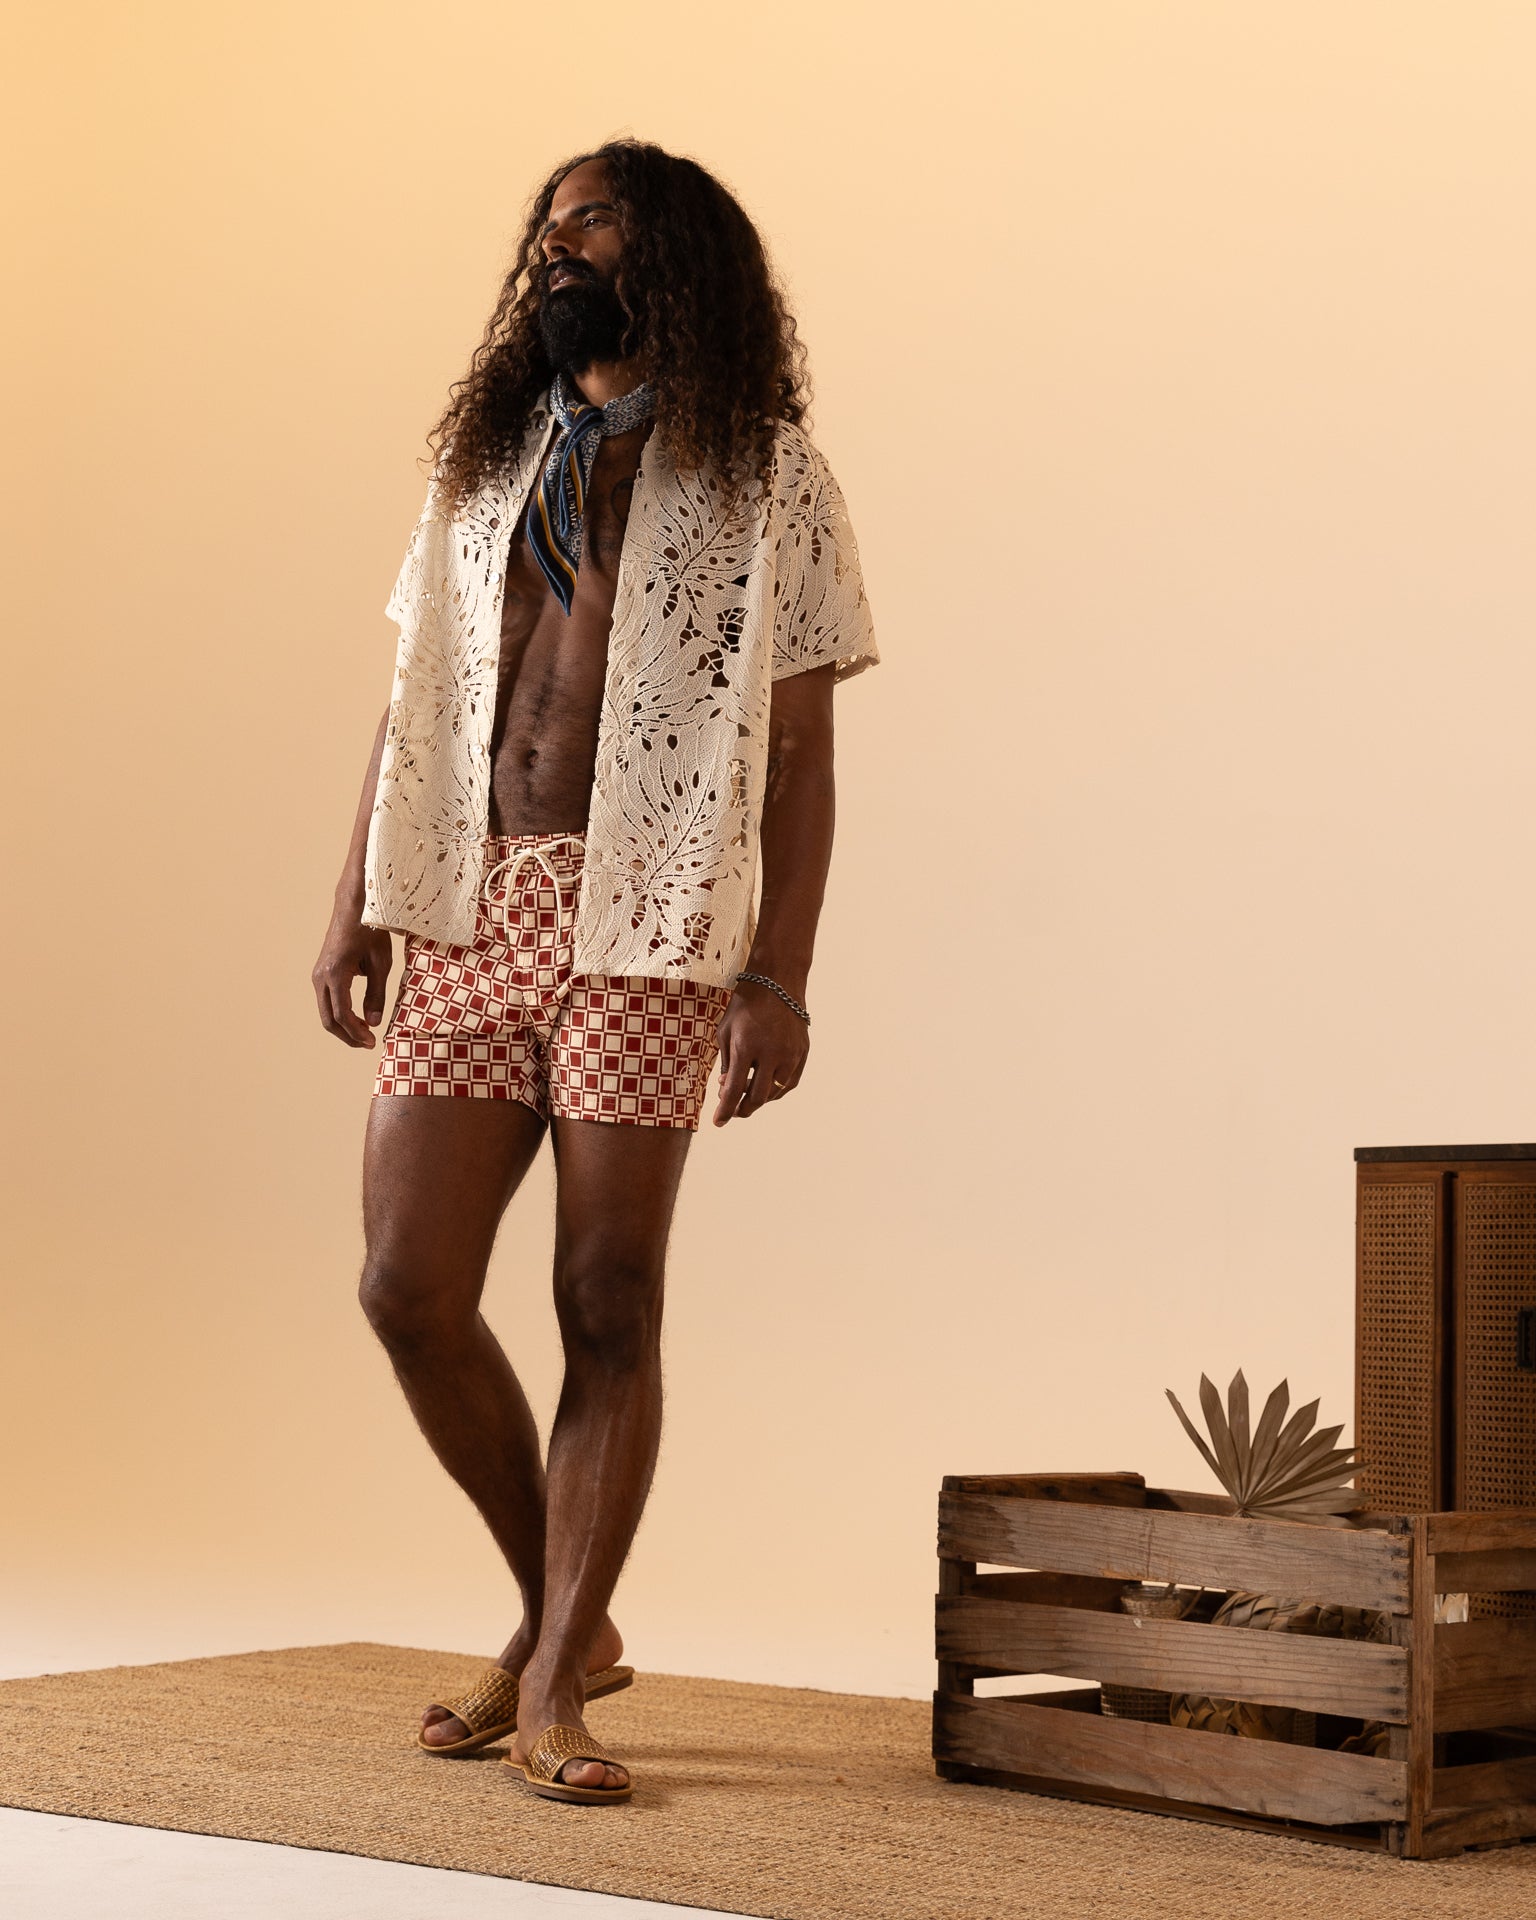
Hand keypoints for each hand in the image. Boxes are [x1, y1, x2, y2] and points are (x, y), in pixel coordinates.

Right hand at [312, 905, 393, 1047]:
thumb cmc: (370, 931)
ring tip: (365, 1033)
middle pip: (329, 1020)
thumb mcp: (380, 963)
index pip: (343, 1015)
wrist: (353, 907)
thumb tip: (372, 1023)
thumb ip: (376, 994)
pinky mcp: (321, 974)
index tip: (373, 1042)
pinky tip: (358, 1018)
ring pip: (326, 1012)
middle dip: (348, 1036)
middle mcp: (321, 977)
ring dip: (344, 1027)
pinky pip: (327, 1001)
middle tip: (368, 1043)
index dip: (357, 1033)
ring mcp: (318, 976)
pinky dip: (340, 1014)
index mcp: (335, 974)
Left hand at [712, 980, 809, 1125]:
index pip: (735, 1090)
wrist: (777, 982)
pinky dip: (777, 1090)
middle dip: (743, 1109)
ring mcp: (791, 1054)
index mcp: (747, 1047)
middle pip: (758, 1097)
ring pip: (776, 1092)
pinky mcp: (802, 1052)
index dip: (725, 1110)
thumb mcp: (726, 1031)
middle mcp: (772, 1053)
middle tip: (734, 1110)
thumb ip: (727, 1063)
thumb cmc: (745, 1005)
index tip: (718, 1122)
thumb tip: (727, 1090)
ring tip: (748, 1094)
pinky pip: (790, 1082)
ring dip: (760, 1098)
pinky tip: (767, 1087)